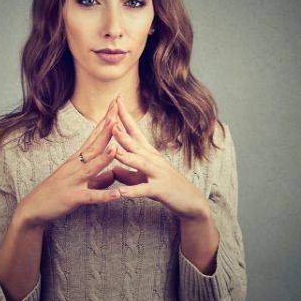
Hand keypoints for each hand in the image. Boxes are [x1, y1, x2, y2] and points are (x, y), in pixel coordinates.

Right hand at [18, 98, 122, 227]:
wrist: (33, 208)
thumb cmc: (56, 192)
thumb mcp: (79, 182)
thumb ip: (98, 178)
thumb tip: (113, 174)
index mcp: (77, 159)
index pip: (94, 135)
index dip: (105, 121)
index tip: (115, 105)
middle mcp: (75, 165)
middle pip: (94, 145)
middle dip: (107, 129)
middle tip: (117, 112)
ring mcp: (74, 181)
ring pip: (91, 167)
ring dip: (104, 158)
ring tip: (116, 147)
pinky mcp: (73, 198)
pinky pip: (91, 197)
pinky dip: (104, 195)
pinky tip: (117, 194)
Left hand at [110, 94, 209, 220]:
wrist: (190, 201)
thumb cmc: (165, 187)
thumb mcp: (144, 179)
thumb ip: (128, 174)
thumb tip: (112, 169)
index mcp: (148, 153)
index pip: (134, 130)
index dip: (124, 115)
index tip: (115, 98)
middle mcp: (152, 159)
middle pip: (135, 140)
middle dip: (121, 127)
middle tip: (110, 112)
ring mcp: (157, 173)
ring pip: (139, 162)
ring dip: (125, 154)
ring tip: (112, 148)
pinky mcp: (159, 190)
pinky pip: (144, 190)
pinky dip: (132, 191)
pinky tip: (120, 192)